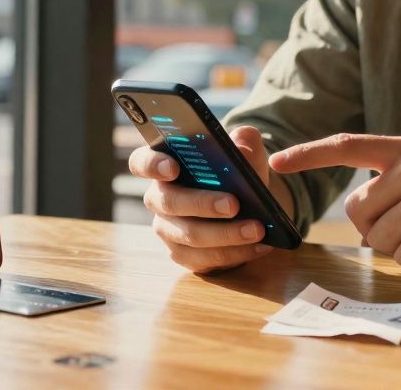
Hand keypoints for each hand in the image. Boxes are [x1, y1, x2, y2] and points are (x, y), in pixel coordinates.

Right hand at [129, 125, 276, 272]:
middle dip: (202, 203)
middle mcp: (159, 198)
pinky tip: (259, 245)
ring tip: (257, 229)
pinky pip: (206, 259)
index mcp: (163, 165)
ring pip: (190, 235)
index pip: (141, 162)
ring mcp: (168, 230)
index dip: (152, 165)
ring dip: (226, 234)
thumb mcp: (244, 155)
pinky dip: (236, 252)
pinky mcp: (184, 256)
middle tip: (233, 204)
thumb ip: (245, 142)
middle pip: (169, 202)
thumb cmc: (234, 174)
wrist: (246, 206)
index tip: (172, 167)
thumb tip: (243, 141)